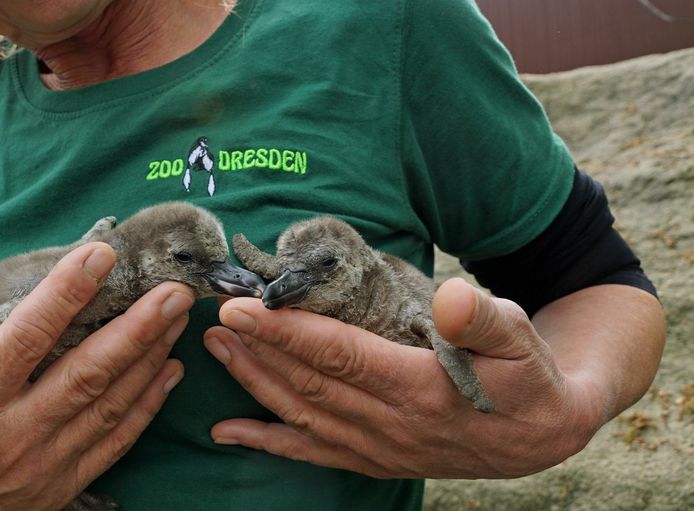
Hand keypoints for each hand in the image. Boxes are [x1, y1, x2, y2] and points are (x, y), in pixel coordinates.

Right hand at [0, 241, 190, 509]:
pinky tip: (170, 370)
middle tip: (173, 291)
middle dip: (136, 329)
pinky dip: (147, 406)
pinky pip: (115, 443)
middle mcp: (12, 432)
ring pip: (109, 406)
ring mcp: (43, 462)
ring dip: (149, 359)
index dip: (65, 294)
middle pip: (85, 374)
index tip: (101, 254)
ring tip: (178, 318)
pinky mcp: (63, 483)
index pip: (26, 337)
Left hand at [204, 277, 606, 478]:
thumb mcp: (520, 338)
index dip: (286, 331)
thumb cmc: (527, 374)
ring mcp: (378, 448)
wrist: (541, 435)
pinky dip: (267, 442)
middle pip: (308, 383)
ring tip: (215, 348)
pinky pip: (311, 452)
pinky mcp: (372, 459)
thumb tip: (454, 298)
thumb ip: (483, 320)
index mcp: (420, 390)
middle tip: (214, 315)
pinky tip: (227, 432)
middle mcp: (391, 426)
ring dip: (253, 381)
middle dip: (256, 348)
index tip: (242, 307)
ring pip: (301, 413)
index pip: (339, 356)